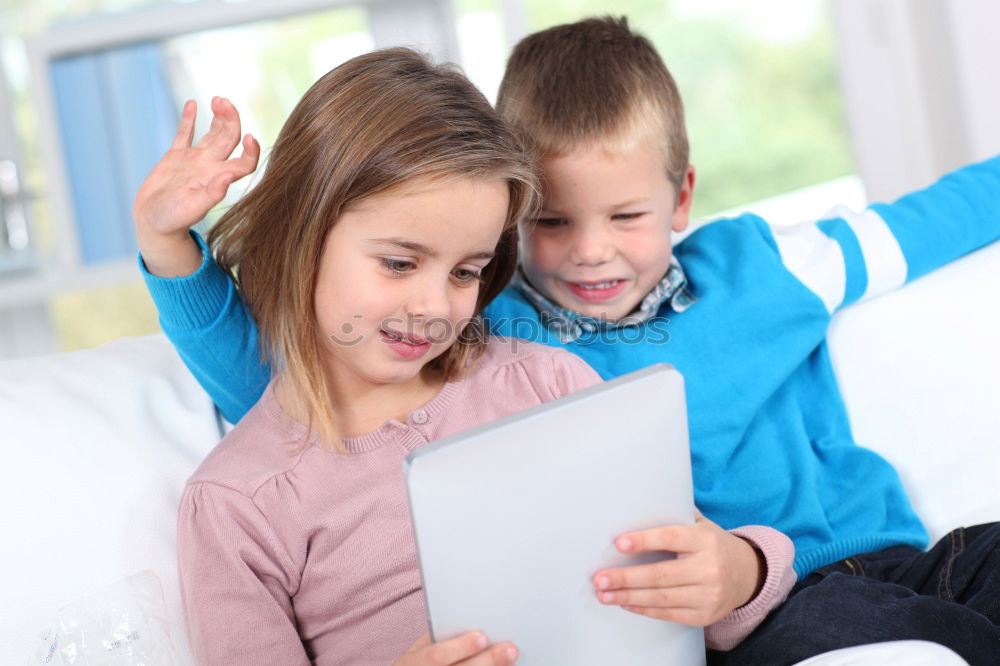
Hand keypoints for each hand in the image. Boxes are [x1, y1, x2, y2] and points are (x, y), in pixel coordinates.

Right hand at [133, 96, 259, 275]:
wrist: (153, 222)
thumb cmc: (173, 220)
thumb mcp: (192, 208)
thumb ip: (211, 193)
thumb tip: (228, 177)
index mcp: (218, 178)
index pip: (244, 162)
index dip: (251, 151)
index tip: (250, 137)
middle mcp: (210, 166)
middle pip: (229, 138)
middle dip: (230, 119)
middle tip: (224, 101)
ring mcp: (194, 160)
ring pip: (212, 133)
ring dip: (218, 116)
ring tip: (218, 99)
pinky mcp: (175, 157)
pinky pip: (185, 134)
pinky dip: (189, 118)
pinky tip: (193, 103)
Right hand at [394, 632, 517, 665]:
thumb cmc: (416, 665)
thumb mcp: (417, 650)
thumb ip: (438, 637)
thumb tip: (468, 620)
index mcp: (412, 664)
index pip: (436, 657)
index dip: (459, 647)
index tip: (482, 637)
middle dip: (487, 661)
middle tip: (510, 649)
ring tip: (512, 661)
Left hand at [592, 512, 763, 625]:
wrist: (748, 574)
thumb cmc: (712, 545)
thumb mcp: (701, 525)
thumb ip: (674, 514)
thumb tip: (637, 501)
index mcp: (705, 540)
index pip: (671, 538)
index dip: (644, 540)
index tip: (619, 543)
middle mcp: (708, 568)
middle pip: (661, 575)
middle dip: (626, 578)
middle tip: (599, 578)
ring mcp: (708, 594)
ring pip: (661, 598)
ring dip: (628, 597)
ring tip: (604, 594)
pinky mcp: (705, 615)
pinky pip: (669, 614)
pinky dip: (644, 609)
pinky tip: (626, 603)